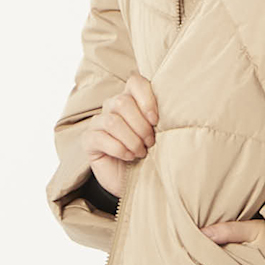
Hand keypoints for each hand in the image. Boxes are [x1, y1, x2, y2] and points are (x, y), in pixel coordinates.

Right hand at [81, 73, 158, 195]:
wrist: (137, 182)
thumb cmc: (151, 155)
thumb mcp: (161, 135)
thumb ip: (162, 119)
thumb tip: (175, 109)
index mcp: (132, 99)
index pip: (135, 82)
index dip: (146, 99)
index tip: (156, 120)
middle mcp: (112, 107)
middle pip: (122, 102)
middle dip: (140, 125)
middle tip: (150, 143)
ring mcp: (98, 122)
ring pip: (112, 121)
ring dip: (131, 139)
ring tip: (141, 152)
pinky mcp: (89, 140)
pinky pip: (101, 138)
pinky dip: (119, 149)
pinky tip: (129, 157)